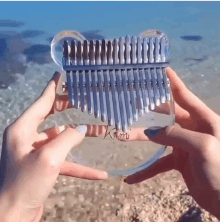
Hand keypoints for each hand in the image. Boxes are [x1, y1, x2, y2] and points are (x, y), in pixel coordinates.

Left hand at [0, 72, 107, 221]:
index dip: (53, 87)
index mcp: (22, 129)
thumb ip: (68, 138)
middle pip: (52, 116)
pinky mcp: (44, 166)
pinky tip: (99, 174)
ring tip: (101, 131)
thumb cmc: (26, 184)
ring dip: (81, 139)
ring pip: (63, 139)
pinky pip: (66, 162)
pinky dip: (81, 167)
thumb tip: (83, 128)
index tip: (61, 74)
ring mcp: (37, 152)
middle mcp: (28, 137)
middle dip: (69, 108)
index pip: (42, 102)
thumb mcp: (50, 157)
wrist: (13, 216)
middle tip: (82, 97)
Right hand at [123, 67, 219, 218]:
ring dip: (141, 138)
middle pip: (166, 115)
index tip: (162, 70)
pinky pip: (159, 164)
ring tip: (122, 137)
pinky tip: (132, 179)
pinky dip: (146, 171)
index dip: (173, 82)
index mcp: (203, 120)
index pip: (185, 96)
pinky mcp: (179, 160)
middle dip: (149, 110)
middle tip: (132, 102)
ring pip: (158, 138)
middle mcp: (193, 129)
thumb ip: (176, 135)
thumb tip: (151, 132)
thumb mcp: (202, 146)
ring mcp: (184, 144)